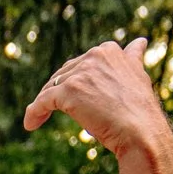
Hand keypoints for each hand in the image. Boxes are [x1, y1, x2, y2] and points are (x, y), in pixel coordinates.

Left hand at [23, 39, 172, 173]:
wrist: (141, 131)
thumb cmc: (140, 111)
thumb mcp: (138, 75)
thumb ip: (133, 58)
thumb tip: (140, 41)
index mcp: (109, 50)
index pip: (82, 64)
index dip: (74, 80)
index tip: (73, 95)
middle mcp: (95, 55)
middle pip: (64, 74)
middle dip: (57, 91)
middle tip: (51, 108)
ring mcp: (81, 72)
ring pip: (52, 87)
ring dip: (43, 103)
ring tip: (37, 118)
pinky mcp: (68, 90)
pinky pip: (42, 101)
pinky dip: (34, 112)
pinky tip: (30, 124)